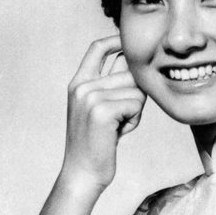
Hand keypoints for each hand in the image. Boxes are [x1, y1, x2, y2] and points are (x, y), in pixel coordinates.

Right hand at [60, 35, 145, 191]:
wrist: (83, 173)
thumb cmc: (98, 142)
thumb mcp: (99, 108)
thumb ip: (112, 85)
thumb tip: (137, 62)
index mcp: (78, 83)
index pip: (97, 48)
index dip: (116, 41)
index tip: (133, 45)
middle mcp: (82, 86)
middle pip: (128, 71)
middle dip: (136, 92)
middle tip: (123, 116)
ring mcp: (90, 97)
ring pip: (135, 89)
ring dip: (136, 109)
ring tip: (119, 125)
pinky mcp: (101, 110)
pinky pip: (136, 104)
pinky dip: (134, 119)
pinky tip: (120, 132)